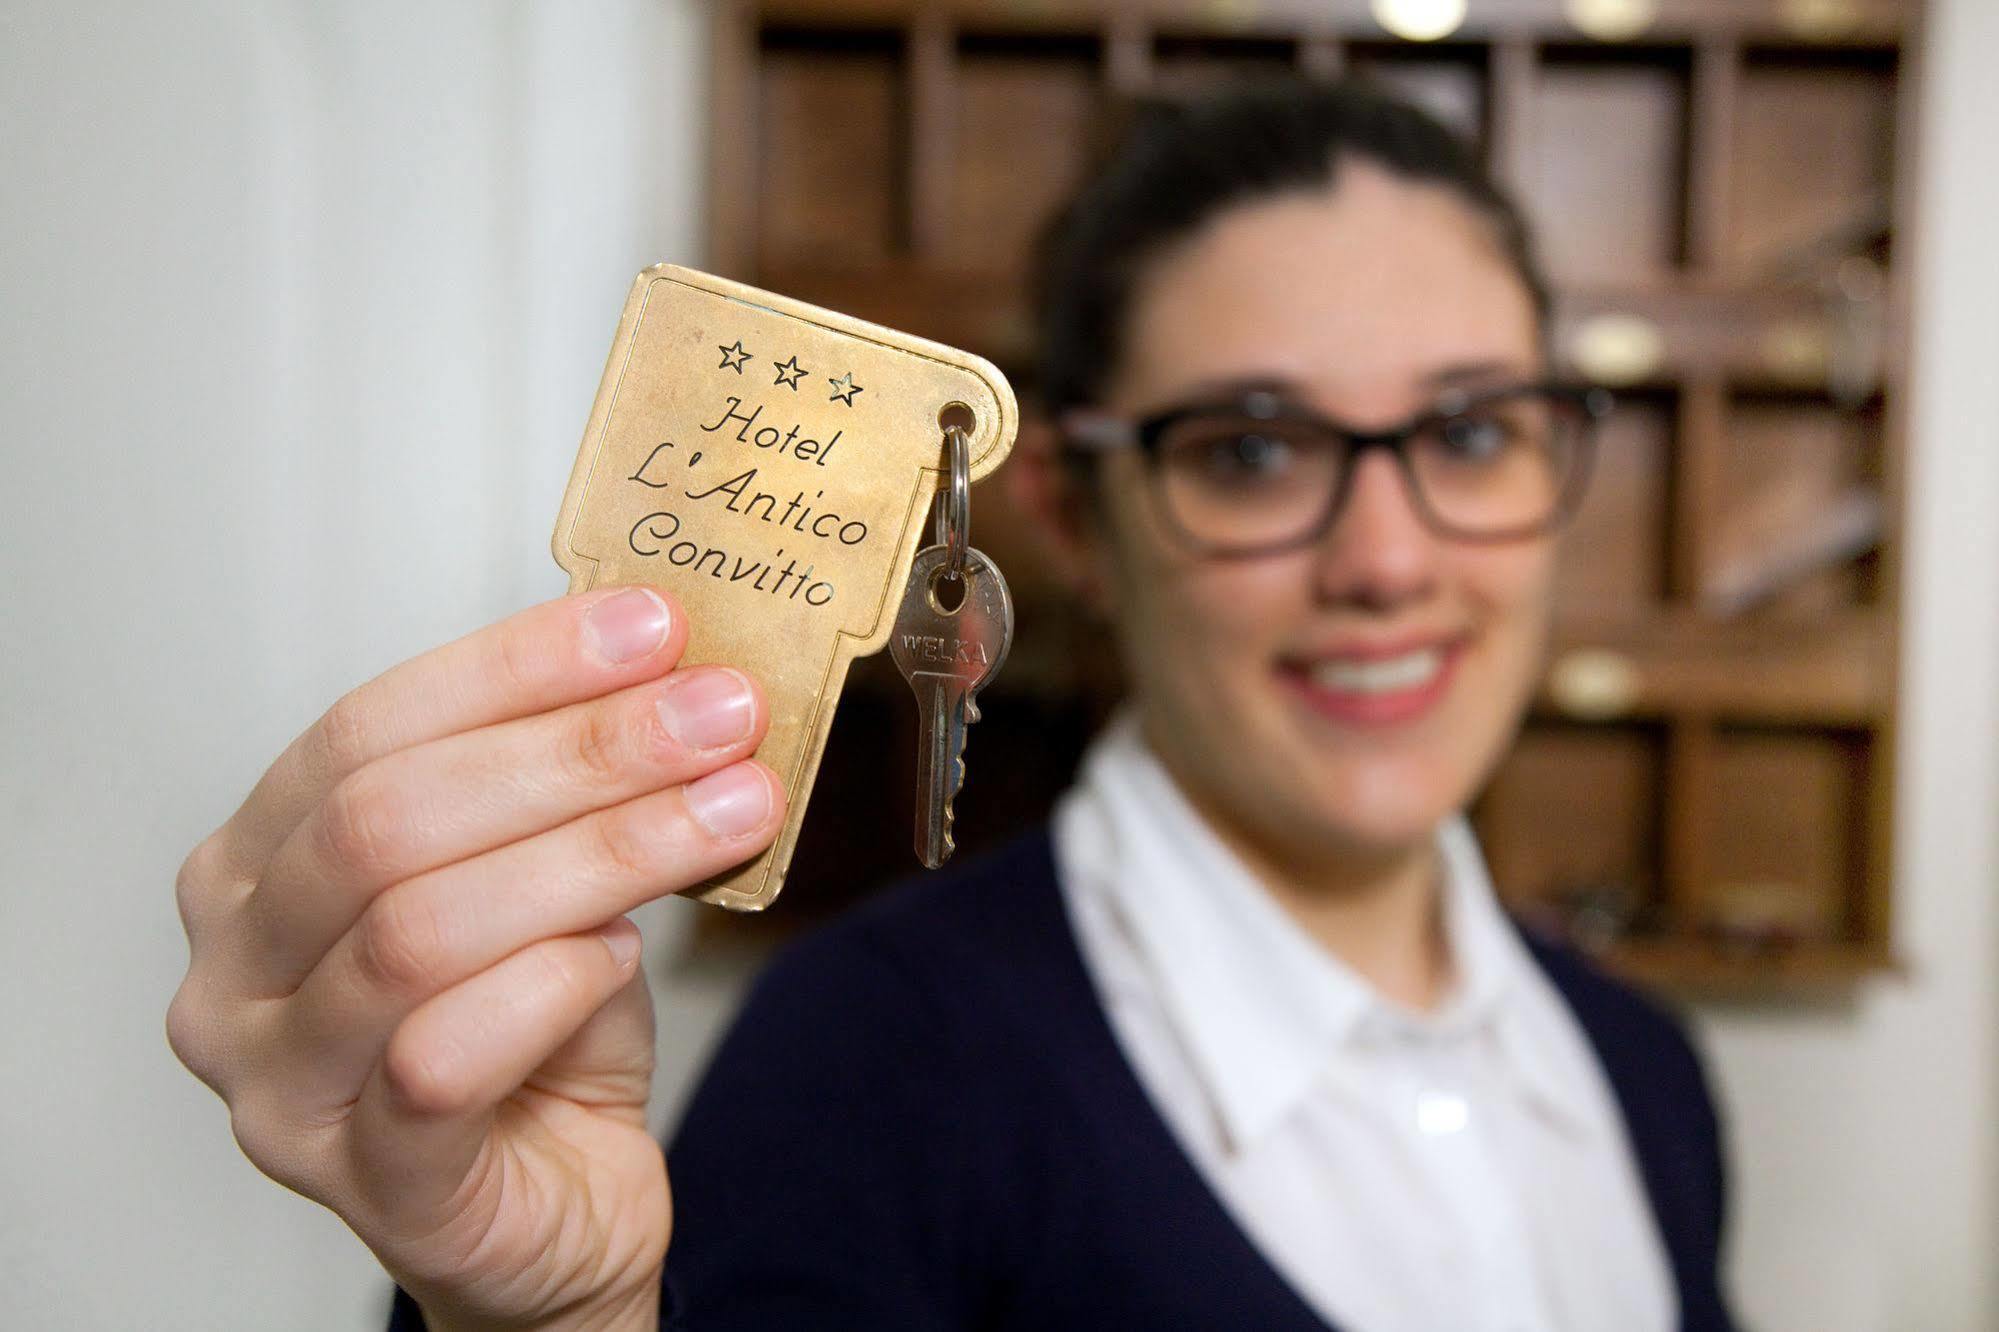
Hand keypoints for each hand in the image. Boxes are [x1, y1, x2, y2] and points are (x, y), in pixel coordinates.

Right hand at [167, 587, 784, 1329]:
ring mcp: (279, 1083)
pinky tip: (621, 950)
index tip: (650, 629)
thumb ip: (568, 791)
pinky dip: (550, 984)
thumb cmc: (536, 1039)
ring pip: (420, 929)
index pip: (368, 728)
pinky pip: (441, 1059)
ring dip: (601, 850)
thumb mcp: (551, 881)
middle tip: (715, 715)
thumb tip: (671, 676)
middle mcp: (236, 968)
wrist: (554, 1210)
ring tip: (726, 810)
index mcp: (258, 864)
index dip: (515, 667)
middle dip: (576, 751)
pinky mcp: (362, 1180)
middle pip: (389, 818)